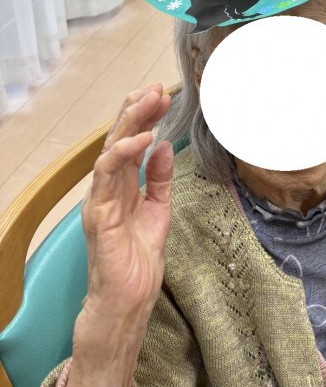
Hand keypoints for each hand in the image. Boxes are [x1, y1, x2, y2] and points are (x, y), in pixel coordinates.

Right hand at [65, 86, 173, 386]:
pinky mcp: (99, 213)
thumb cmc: (139, 258)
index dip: (143, 116)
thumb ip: (160, 178)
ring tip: (150, 101)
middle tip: (156, 88)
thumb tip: (165, 146)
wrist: (129, 299)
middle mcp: (108, 187)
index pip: (129, 141)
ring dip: (130, 122)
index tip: (162, 94)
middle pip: (117, 138)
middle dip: (136, 110)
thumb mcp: (159, 209)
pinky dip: (124, 152)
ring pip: (109, 149)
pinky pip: (107, 175)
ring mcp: (101, 198)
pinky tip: (143, 138)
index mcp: (122, 184)